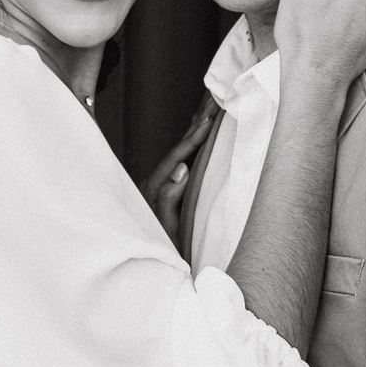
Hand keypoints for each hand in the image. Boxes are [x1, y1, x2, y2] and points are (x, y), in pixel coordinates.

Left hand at [141, 93, 218, 237]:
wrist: (152, 266)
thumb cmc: (164, 251)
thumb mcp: (169, 229)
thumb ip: (169, 199)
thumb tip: (181, 168)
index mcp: (153, 189)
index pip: (176, 157)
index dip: (193, 138)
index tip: (209, 120)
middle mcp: (154, 182)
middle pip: (177, 147)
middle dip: (196, 124)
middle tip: (214, 100)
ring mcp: (160, 183)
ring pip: (180, 150)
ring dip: (196, 129)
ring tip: (212, 108)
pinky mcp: (167, 187)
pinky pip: (181, 157)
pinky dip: (192, 142)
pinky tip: (200, 131)